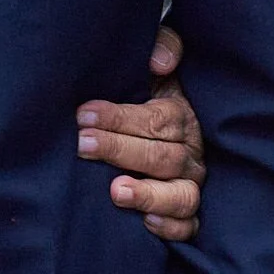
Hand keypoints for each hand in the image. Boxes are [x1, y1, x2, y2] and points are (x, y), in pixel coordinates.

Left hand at [76, 27, 205, 240]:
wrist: (149, 118)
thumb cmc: (145, 89)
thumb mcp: (155, 63)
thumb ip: (164, 47)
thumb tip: (160, 61)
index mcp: (181, 116)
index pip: (157, 120)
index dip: (121, 118)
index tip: (84, 115)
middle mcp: (190, 152)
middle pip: (163, 157)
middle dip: (121, 150)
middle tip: (84, 145)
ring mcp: (189, 183)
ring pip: (180, 195)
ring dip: (148, 194)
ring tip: (115, 191)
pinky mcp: (185, 212)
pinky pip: (188, 226)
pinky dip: (171, 227)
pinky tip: (146, 222)